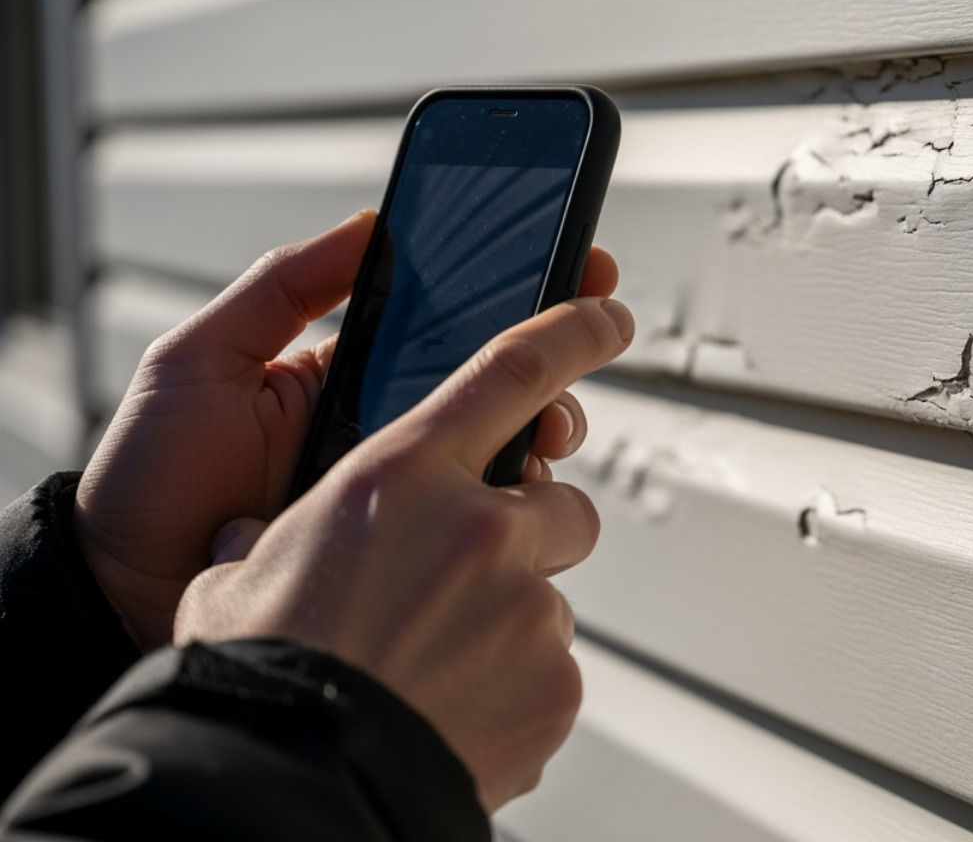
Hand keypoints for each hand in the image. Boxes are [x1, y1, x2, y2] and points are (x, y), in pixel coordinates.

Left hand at [74, 211, 619, 648]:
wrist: (119, 594)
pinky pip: (477, 522)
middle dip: (551, 363)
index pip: (448, 325)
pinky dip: (513, 504)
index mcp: (350, 377)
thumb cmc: (150, 478)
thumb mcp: (204, 357)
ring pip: (501, 454)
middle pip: (495, 389)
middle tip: (574, 350)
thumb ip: (284, 284)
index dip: (518, 292)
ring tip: (546, 429)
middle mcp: (388, 433)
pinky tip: (516, 489)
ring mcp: (404, 495)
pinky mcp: (408, 554)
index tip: (574, 263)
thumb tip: (371, 224)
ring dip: (542, 431)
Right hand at [175, 294, 633, 808]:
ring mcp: (528, 610)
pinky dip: (511, 686)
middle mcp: (482, 531)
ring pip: (548, 596)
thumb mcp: (242, 575)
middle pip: (557, 503)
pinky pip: (549, 670)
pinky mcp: (556, 684)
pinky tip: (451, 707)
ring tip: (433, 663)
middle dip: (526, 534)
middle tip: (465, 579)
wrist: (290, 782)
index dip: (572, 331)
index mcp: (404, 477)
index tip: (607, 313)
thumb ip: (281, 536)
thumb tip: (257, 540)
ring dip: (505, 619)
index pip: (514, 371)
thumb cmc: (262, 675)